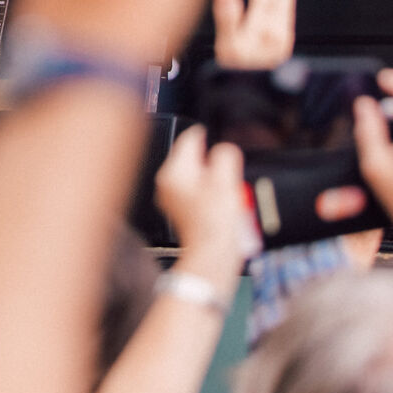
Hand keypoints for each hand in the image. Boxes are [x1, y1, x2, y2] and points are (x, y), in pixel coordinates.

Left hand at [152, 126, 253, 272]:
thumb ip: (224, 154)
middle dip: (211, 163)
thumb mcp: (226, 179)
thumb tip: (223, 150)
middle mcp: (167, 183)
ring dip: (211, 180)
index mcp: (174, 171)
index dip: (208, 137)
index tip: (217, 142)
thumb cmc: (215, 224)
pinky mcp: (180, 211)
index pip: (189, 138)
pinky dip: (208, 194)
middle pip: (193, 159)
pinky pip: (196, 193)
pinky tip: (220, 205)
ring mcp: (171, 198)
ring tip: (225, 192)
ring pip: (196, 176)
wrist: (212, 254)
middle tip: (225, 175)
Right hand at [211, 0, 296, 69]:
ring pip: (281, 7)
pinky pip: (283, 18)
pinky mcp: (279, 48)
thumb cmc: (234, 77)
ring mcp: (279, 43)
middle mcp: (275, 36)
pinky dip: (284, 2)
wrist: (249, 103)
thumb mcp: (227, 47)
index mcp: (262, 32)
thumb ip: (228, 18)